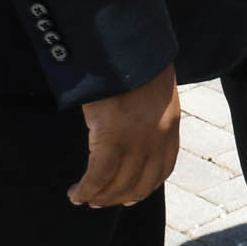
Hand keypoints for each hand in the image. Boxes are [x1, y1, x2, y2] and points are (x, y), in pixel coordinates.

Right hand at [69, 63, 179, 208]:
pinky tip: (76, 193)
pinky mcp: (111, 136)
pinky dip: (86, 189)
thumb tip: (132, 126)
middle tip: (99, 202)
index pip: (163, 169)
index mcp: (170, 126)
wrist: (127, 43)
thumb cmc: (134, 60)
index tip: (130, 196)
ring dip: (99, 197)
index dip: (145, 187)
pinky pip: (98, 175)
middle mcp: (157, 138)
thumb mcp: (153, 90)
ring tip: (83, 198)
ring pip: (118, 184)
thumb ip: (149, 113)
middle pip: (140, 183)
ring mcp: (136, 139)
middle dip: (119, 197)